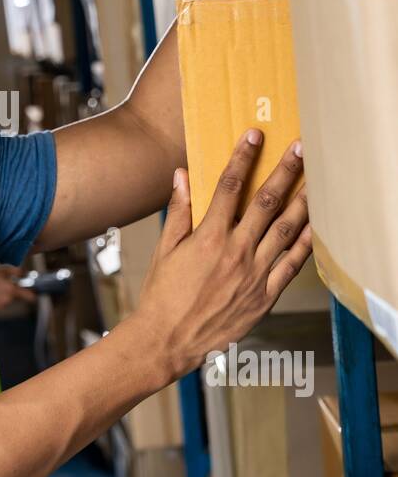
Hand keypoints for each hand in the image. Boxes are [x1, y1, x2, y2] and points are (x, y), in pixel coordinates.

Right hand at [0, 264, 37, 313]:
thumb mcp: (1, 268)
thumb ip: (15, 271)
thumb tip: (23, 273)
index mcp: (12, 291)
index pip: (29, 296)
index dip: (33, 293)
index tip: (34, 290)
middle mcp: (7, 300)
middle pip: (14, 295)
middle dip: (11, 288)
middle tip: (2, 278)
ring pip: (5, 297)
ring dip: (2, 291)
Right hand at [134, 130, 312, 382]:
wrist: (169, 339)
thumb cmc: (162, 294)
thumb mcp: (165, 249)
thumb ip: (179, 211)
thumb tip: (182, 175)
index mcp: (209, 237)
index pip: (230, 187)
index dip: (243, 158)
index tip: (254, 136)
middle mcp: (236, 252)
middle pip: (266, 202)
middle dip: (285, 172)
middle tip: (300, 149)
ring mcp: (254, 274)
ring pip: (286, 230)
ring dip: (301, 202)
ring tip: (314, 180)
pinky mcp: (264, 296)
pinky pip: (291, 265)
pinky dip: (305, 244)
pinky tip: (314, 226)